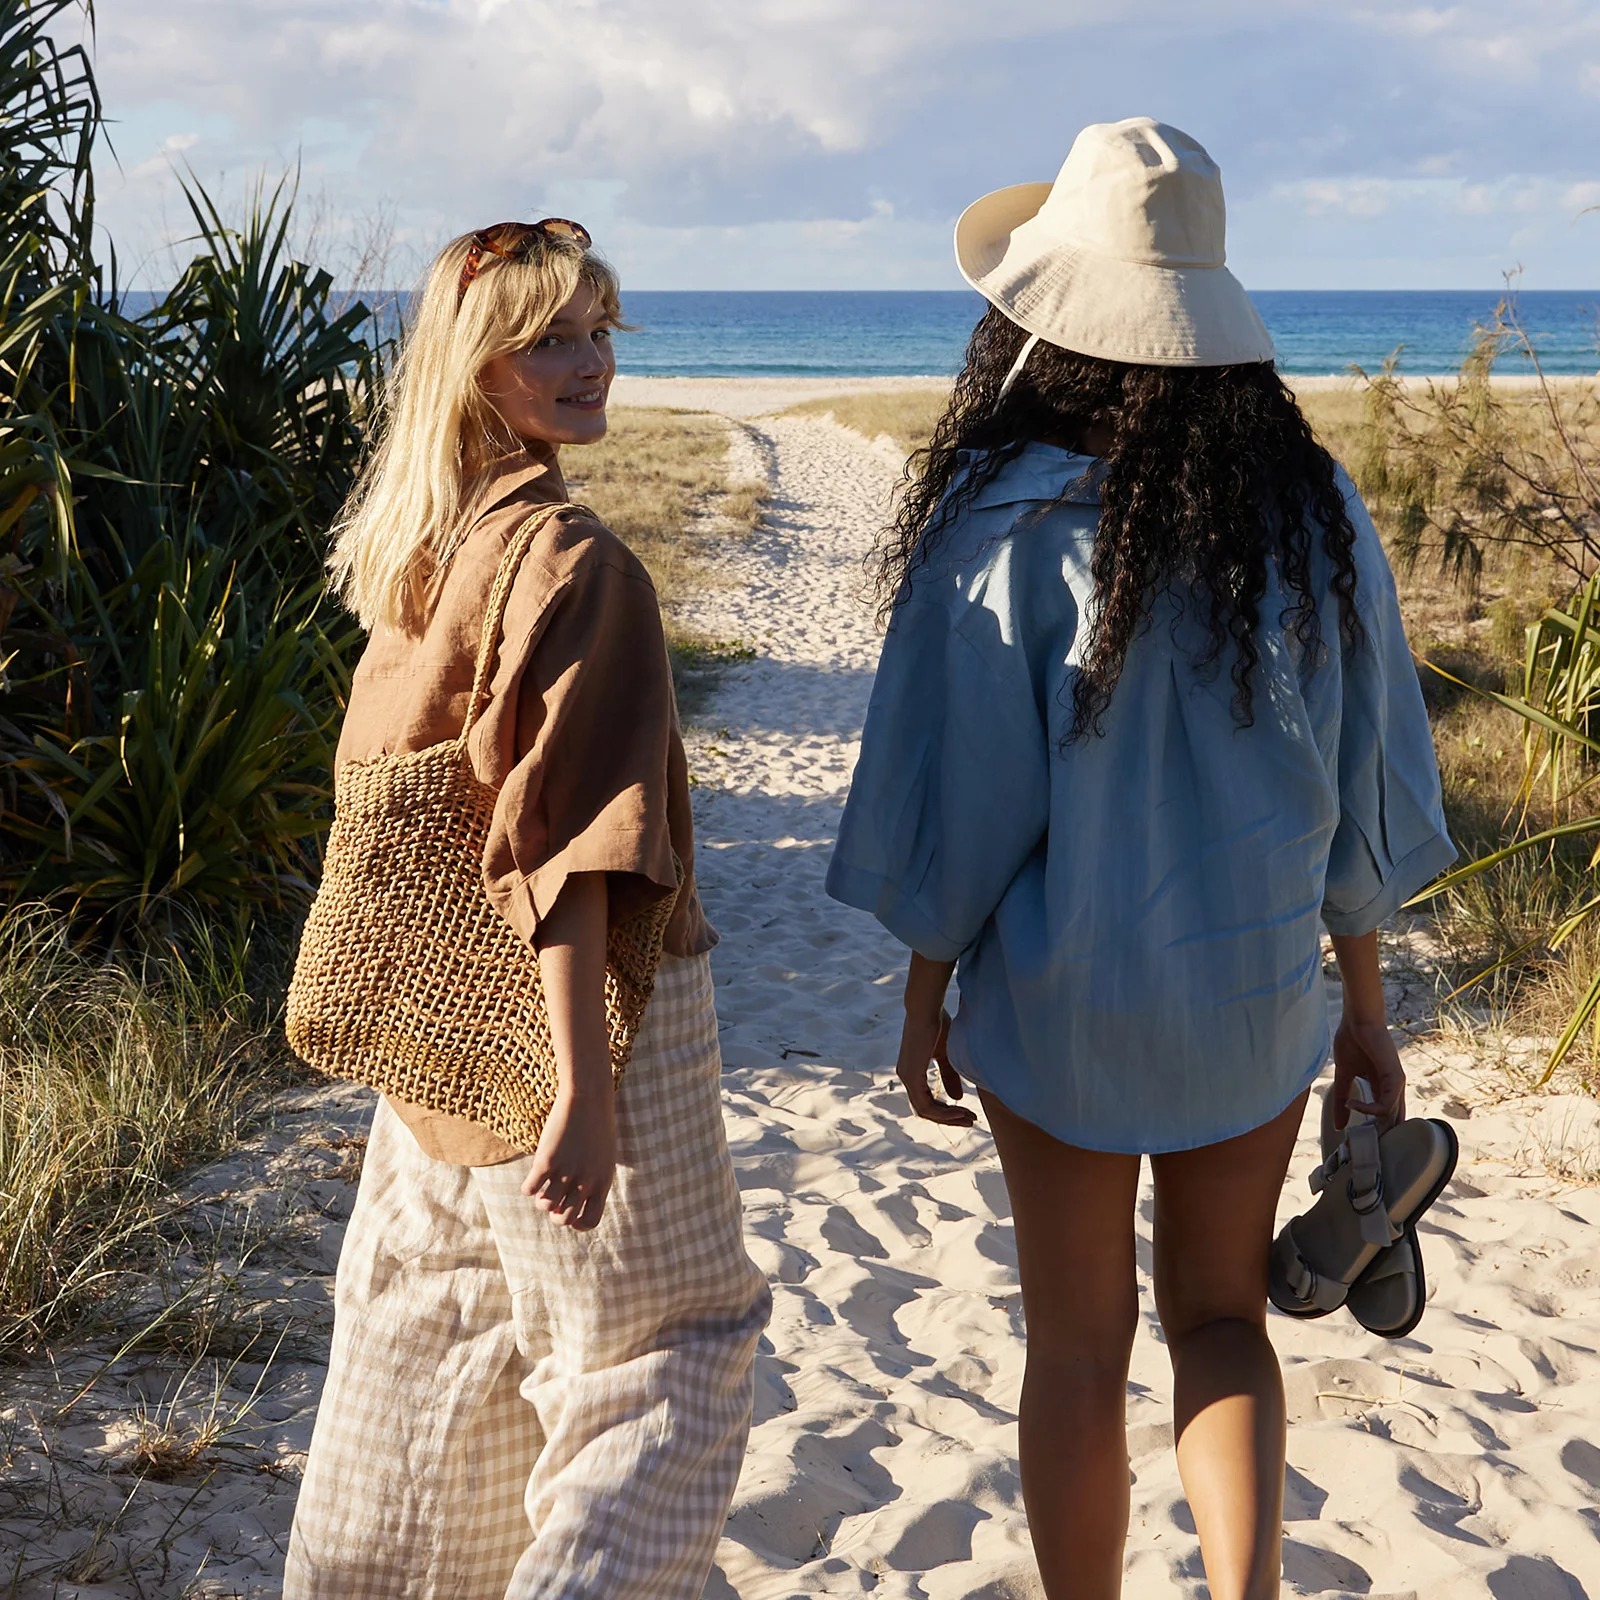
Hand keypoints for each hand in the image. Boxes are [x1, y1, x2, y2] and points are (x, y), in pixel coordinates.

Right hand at [521, 1085, 615, 1228]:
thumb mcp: (603, 1157)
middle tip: (553, 1198)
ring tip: (543, 1184)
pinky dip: (528, 1187)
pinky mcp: (547, 1161)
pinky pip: (529, 1189)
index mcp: (603, 1182)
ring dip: (541, 1199)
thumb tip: (574, 1202)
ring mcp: (566, 1172)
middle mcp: (585, 1182)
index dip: (577, 1223)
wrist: (588, 1097)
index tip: (569, 1211)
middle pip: (564, 1219)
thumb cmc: (597, 1125)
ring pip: (544, 1206)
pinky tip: (533, 1175)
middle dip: (555, 1214)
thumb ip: (594, 1180)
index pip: (590, 1221)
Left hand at [896, 1006, 975, 1127]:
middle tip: (970, 1121)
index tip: (967, 1112)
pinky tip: (960, 1110)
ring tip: (969, 1118)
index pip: (927, 1101)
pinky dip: (944, 1111)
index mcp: (913, 1072)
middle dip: (950, 1118)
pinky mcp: (911, 1076)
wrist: (928, 1009)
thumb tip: (957, 1098)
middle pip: (926, 1110)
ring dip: (949, 1117)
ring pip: (926, 1111)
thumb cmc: (937, 1025)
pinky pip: (926, 1105)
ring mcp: (907, 1078)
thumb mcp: (947, 1055)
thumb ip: (949, 1076)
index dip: (947, 1111)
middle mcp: (906, 1077)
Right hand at [1331, 1016, 1405, 1130]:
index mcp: (1383, 1087)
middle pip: (1392, 1122)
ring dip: (1373, 1127)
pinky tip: (1351, 1103)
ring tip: (1354, 1129)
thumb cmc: (1351, 1041)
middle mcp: (1393, 1088)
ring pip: (1391, 1118)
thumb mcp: (1343, 1075)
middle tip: (1357, 1146)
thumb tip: (1338, 1124)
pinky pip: (1386, 1104)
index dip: (1372, 1130)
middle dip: (1377, 1137)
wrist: (1358, 1020)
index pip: (1384, 1117)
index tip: (1353, 1138)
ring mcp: (1397, 1084)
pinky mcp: (1395, 1078)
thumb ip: (1341, 1098)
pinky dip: (1368, 1109)